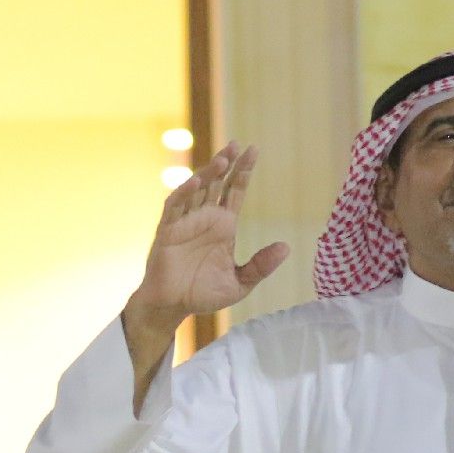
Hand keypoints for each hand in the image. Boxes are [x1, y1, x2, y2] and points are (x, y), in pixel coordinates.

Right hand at [122, 143, 290, 357]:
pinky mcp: (167, 230)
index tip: (253, 151)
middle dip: (226, 163)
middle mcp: (204, 218)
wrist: (172, 307)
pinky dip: (184, 193)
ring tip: (222, 160)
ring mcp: (185, 222)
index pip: (235, 192)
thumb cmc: (202, 295)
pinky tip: (196, 182)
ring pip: (197, 190)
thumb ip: (261, 266)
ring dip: (208, 173)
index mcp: (223, 226)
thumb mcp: (239, 283)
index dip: (244, 172)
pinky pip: (175, 206)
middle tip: (237, 145)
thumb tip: (286, 247)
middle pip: (217, 183)